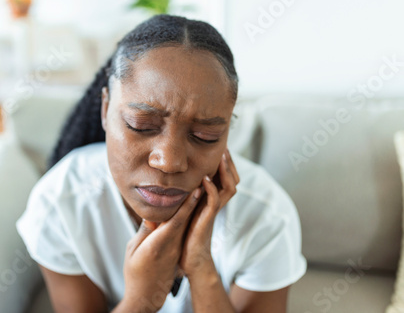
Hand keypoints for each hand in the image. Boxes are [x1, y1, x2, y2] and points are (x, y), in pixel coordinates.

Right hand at [121, 188, 201, 312]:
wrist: (146, 296)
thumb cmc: (134, 272)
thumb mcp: (133, 250)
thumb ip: (144, 231)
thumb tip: (152, 215)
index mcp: (157, 245)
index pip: (176, 221)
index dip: (187, 205)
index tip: (196, 190)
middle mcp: (170, 247)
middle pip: (184, 220)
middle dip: (192, 202)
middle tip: (200, 183)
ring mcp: (175, 251)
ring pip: (183, 226)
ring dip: (190, 209)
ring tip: (196, 190)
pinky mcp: (176, 253)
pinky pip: (180, 233)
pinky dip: (184, 220)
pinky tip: (186, 209)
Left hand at [179, 148, 239, 277]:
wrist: (191, 261)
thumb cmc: (187, 236)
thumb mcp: (187, 209)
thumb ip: (187, 196)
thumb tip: (176, 179)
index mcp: (212, 200)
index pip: (226, 177)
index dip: (225, 162)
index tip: (219, 146)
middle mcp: (216, 204)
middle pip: (232, 178)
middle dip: (229, 162)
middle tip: (224, 147)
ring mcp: (213, 212)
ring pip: (229, 187)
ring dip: (225, 171)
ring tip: (221, 156)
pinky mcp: (207, 220)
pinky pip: (215, 202)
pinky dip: (211, 189)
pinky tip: (205, 178)